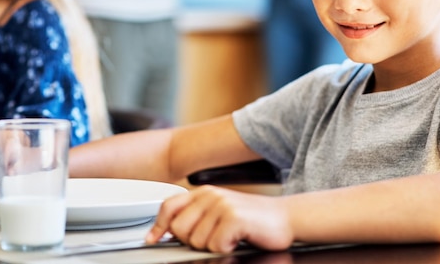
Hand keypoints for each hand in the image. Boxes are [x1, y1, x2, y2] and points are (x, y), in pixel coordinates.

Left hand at [145, 185, 293, 252]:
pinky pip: (215, 246)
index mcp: (204, 192)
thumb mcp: (220, 211)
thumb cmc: (253, 219)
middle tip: (214, 238)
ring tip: (229, 236)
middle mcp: (210, 195)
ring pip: (196, 242)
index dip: (158, 226)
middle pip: (179, 230)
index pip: (169, 206)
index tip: (153, 239)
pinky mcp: (234, 217)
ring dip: (213, 246)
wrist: (286, 218)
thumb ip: (196, 216)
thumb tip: (166, 233)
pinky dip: (226, 248)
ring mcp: (222, 205)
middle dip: (192, 241)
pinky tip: (238, 239)